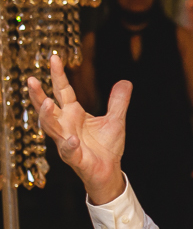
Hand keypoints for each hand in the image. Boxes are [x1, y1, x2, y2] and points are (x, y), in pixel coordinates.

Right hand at [27, 55, 129, 204]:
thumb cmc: (107, 146)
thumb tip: (126, 82)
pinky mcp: (75, 158)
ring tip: (46, 103)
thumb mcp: (116, 120)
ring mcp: (66, 141)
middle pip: (47, 107)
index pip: (62, 91)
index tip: (54, 57)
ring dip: (46, 116)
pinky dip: (69, 145)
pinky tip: (72, 139)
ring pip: (50, 128)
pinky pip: (68, 151)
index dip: (57, 75)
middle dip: (38, 94)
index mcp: (73, 113)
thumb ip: (118, 102)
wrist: (110, 170)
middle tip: (31, 79)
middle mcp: (65, 125)